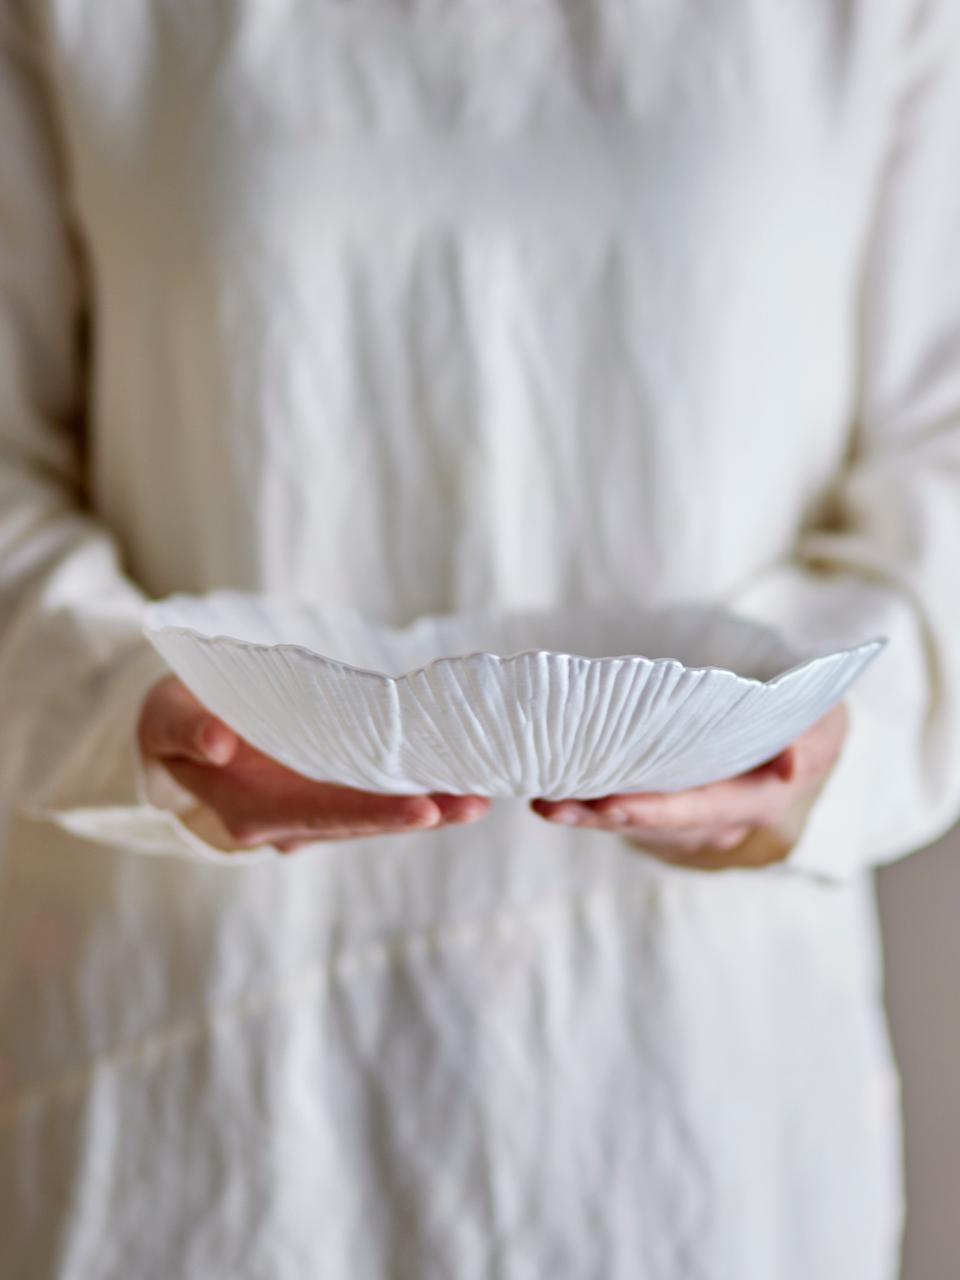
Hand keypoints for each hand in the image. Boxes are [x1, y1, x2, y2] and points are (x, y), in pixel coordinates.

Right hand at [138, 676, 490, 852]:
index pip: (320, 814)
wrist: (173, 733)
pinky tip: (450, 782)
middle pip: (361, 823)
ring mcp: (307, 815)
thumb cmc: (172, 719)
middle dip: (421, 815)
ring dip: (428, 809)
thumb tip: (219, 743)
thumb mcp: (165, 716)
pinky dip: (410, 793)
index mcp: (248, 808)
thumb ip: (187, 728)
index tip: (424, 809)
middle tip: (477, 802)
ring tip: (479, 795)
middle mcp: (284, 822)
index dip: (372, 814)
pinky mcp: (322, 798)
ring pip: (374, 817)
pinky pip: (371, 799)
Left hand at [529, 704, 847, 870]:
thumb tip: (790, 764)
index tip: (613, 804)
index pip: (701, 809)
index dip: (656, 809)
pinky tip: (547, 790)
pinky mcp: (659, 810)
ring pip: (628, 823)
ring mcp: (685, 823)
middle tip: (554, 803)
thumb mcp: (822, 724)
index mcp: (755, 802)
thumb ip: (811, 739)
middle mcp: (715, 825)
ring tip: (540, 800)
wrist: (792, 743)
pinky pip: (620, 811)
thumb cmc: (803, 723)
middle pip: (651, 823)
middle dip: (601, 816)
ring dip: (582, 814)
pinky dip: (585, 803)